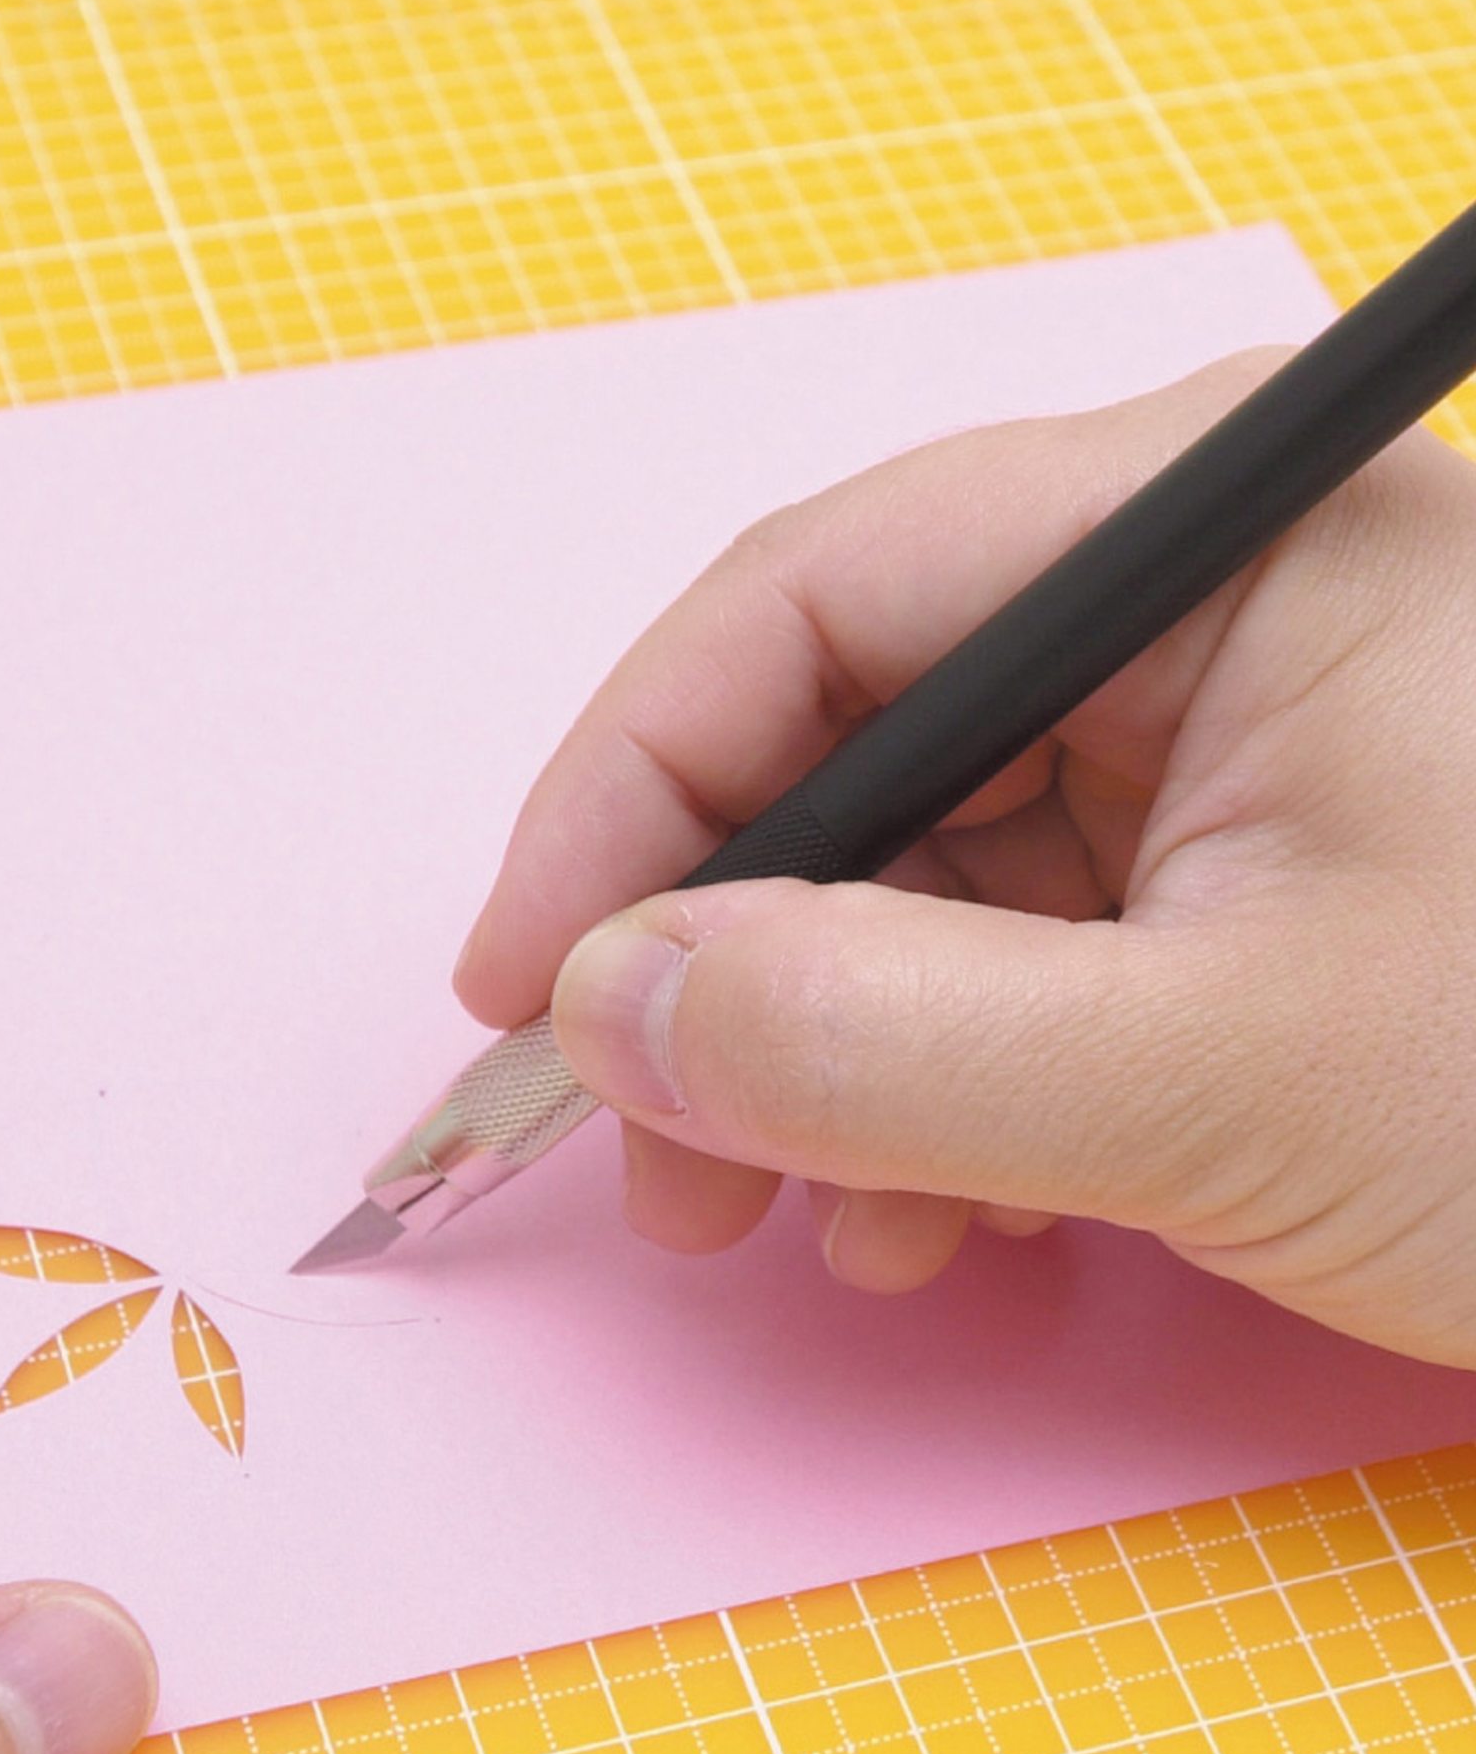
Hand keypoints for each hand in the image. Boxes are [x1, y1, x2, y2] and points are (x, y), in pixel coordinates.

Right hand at [457, 351, 1475, 1368]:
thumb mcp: (1227, 1081)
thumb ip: (886, 1045)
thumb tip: (604, 1005)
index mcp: (1210, 535)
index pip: (812, 599)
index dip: (625, 787)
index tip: (520, 980)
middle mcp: (1193, 590)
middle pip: (844, 729)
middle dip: (720, 953)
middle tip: (650, 1146)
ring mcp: (1214, 716)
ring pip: (912, 848)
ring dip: (821, 1042)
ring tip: (802, 1218)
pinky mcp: (1232, 835)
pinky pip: (1007, 922)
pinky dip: (934, 1069)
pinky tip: (938, 1207)